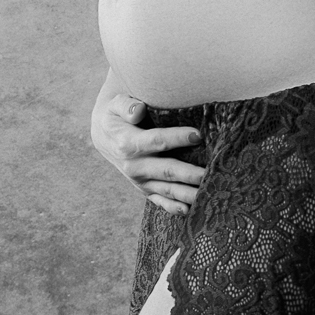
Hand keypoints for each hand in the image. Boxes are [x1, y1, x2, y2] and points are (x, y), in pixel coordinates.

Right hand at [91, 91, 204, 215]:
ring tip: (208, 193)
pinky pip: (160, 201)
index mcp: (128, 143)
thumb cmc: (115, 116)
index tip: (198, 135)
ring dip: (188, 193)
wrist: (104, 136)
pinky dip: (174, 208)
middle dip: (189, 173)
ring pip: (167, 189)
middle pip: (166, 170)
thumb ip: (126, 105)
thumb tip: (139, 110)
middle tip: (210, 172)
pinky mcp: (145, 189)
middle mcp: (134, 166)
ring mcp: (140, 180)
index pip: (156, 140)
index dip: (177, 138)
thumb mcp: (115, 104)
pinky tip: (189, 210)